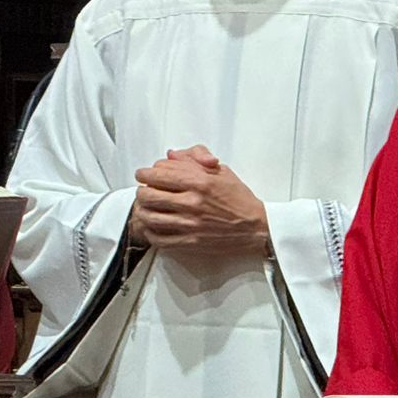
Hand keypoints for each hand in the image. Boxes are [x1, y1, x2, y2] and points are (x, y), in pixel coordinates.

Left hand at [128, 145, 268, 255]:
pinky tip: (153, 227)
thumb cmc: (238, 198)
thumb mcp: (220, 171)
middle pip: (148, 195)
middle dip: (142, 191)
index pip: (159, 173)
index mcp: (199, 181)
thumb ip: (194, 159)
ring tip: (145, 208)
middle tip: (144, 191)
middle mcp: (192, 201)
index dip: (145, 173)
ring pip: (150, 217)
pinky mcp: (190, 241)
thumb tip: (171, 155)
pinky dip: (150, 232)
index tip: (144, 174)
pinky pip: (159, 239)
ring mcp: (190, 223)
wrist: (256, 227)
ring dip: (143, 211)